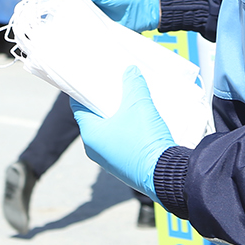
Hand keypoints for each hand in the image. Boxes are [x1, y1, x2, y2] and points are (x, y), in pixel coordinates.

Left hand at [71, 66, 174, 201]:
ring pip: (108, 131)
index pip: (79, 106)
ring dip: (117, 117)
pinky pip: (118, 143)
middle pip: (94, 118)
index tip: (92, 78)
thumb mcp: (139, 105)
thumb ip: (133, 84)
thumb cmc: (144, 139)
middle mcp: (94, 149)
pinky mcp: (122, 167)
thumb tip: (131, 70)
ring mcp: (108, 160)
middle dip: (103, 102)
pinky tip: (137, 120)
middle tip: (113, 85)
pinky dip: (125, 130)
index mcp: (90, 134)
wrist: (166, 174)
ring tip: (128, 100)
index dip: (84, 90)